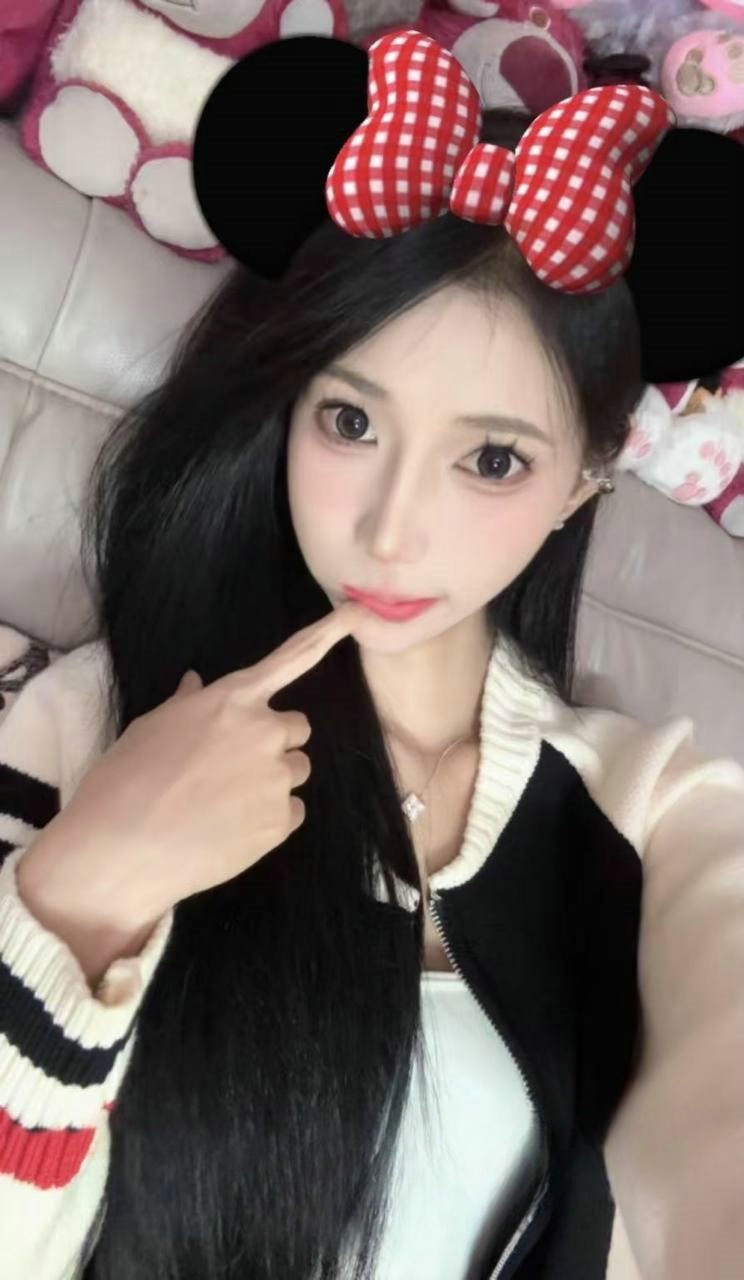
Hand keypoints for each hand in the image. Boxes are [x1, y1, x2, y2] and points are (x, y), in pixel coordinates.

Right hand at [35, 601, 364, 924]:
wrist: (122, 846)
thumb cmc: (126, 779)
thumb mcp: (152, 727)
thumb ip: (188, 705)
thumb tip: (196, 684)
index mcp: (232, 699)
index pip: (291, 658)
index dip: (326, 634)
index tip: (354, 614)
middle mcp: (264, 730)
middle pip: (296, 729)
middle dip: (274, 743)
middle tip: (232, 767)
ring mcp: (277, 776)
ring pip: (295, 772)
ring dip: (272, 782)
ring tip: (224, 802)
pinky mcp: (282, 821)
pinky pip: (292, 813)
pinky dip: (269, 820)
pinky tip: (230, 829)